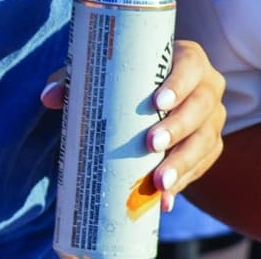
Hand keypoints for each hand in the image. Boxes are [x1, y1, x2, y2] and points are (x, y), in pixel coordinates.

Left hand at [38, 40, 227, 212]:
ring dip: (184, 163)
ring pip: (206, 141)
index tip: (156, 102)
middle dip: (179, 127)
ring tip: (158, 183)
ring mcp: (212, 120)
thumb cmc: (127, 82)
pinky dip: (184, 183)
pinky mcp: (210, 147)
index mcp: (188, 60)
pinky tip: (164, 200)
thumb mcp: (105, 76)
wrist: (152, 102)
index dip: (179, 83)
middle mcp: (208, 88)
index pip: (191, 66)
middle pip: (202, 107)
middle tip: (151, 144)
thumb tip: (48, 97)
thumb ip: (75, 81)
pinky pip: (203, 167)